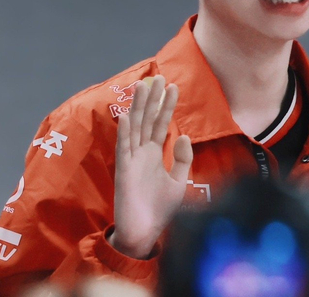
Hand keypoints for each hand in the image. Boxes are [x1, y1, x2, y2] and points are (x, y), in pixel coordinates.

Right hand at [109, 75, 192, 258]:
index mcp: (154, 154)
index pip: (161, 124)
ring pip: (135, 127)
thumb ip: (183, 159)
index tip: (172, 86)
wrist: (145, 232)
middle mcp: (142, 152)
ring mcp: (131, 159)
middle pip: (147, 119)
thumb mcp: (179, 181)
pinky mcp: (123, 171)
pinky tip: (126, 116)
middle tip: (159, 77)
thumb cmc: (160, 209)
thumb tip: (185, 135)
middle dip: (153, 99)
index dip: (166, 106)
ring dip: (138, 107)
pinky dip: (125, 132)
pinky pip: (123, 148)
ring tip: (144, 86)